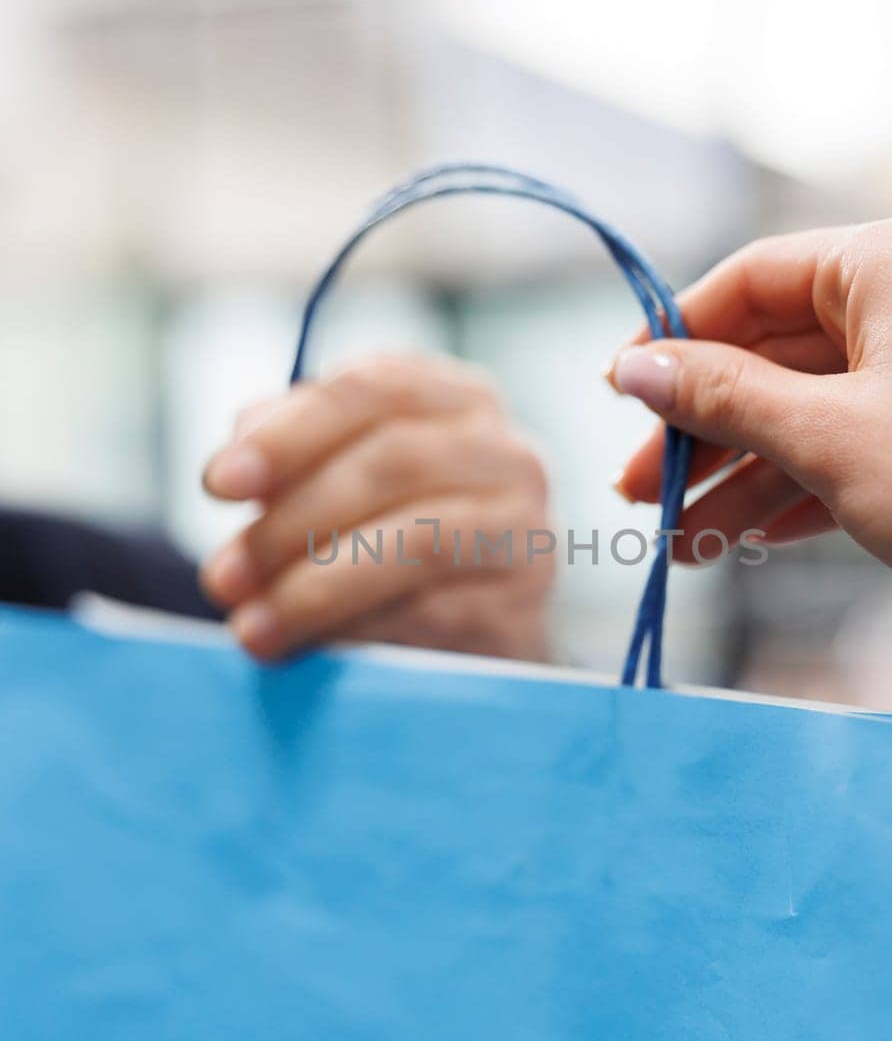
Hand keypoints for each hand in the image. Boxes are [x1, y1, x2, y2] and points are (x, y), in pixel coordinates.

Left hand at [200, 354, 552, 661]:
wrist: (479, 628)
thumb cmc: (396, 534)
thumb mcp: (347, 474)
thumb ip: (296, 447)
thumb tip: (243, 442)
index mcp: (459, 399)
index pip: (373, 388)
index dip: (290, 432)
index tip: (218, 483)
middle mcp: (508, 454)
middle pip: (392, 463)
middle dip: (291, 521)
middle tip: (223, 577)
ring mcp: (524, 531)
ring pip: (416, 541)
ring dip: (318, 587)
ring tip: (253, 626)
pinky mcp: (521, 607)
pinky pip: (434, 614)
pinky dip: (362, 631)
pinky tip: (311, 652)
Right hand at [610, 210, 891, 613]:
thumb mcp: (828, 438)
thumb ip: (722, 397)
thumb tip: (636, 368)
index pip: (752, 279)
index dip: (675, 337)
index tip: (621, 392)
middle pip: (782, 350)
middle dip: (706, 431)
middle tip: (641, 490)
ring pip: (823, 400)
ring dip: (750, 470)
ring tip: (685, 539)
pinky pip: (871, 429)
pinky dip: (812, 477)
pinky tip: (751, 533)